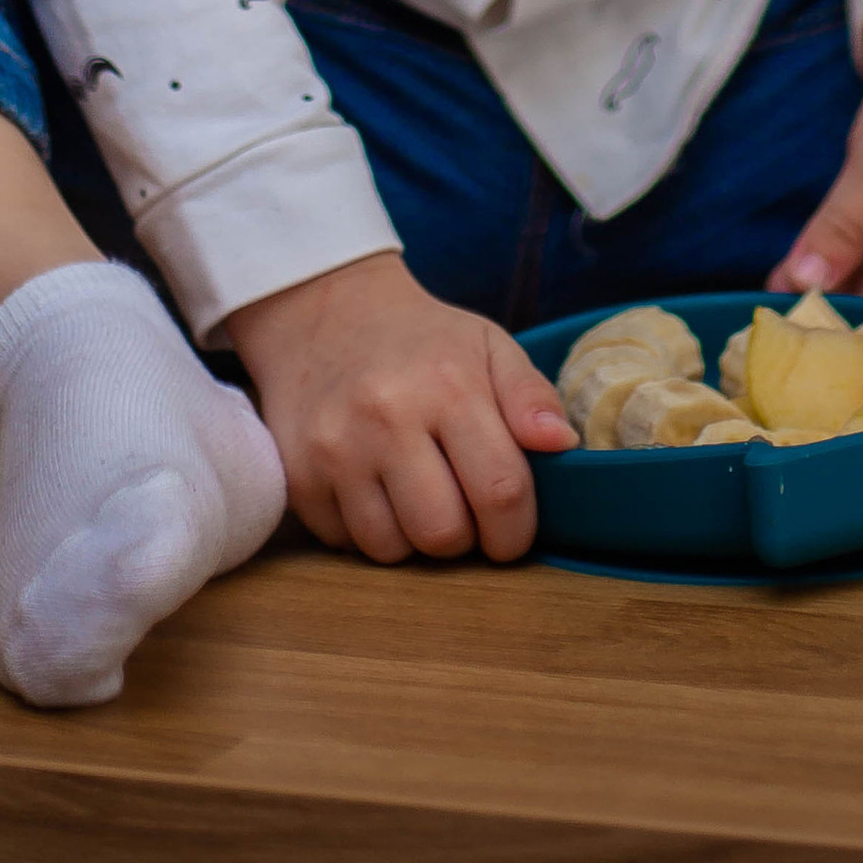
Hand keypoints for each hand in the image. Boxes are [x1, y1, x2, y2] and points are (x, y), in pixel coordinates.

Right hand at [226, 250, 572, 562]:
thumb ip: (530, 396)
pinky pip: (345, 543)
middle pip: (444, 534)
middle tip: (463, 510)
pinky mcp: (299, 476)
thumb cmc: (422, 339)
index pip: (501, 491)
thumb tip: (563, 445)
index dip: (516, 532)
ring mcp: (336, 450)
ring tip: (418, 495)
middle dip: (465, 538)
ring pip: (391, 549)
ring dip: (414, 539)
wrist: (326, 313)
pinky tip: (376, 490)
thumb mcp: (488, 346)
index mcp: (449, 386)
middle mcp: (388, 418)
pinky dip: (368, 531)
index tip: (512, 533)